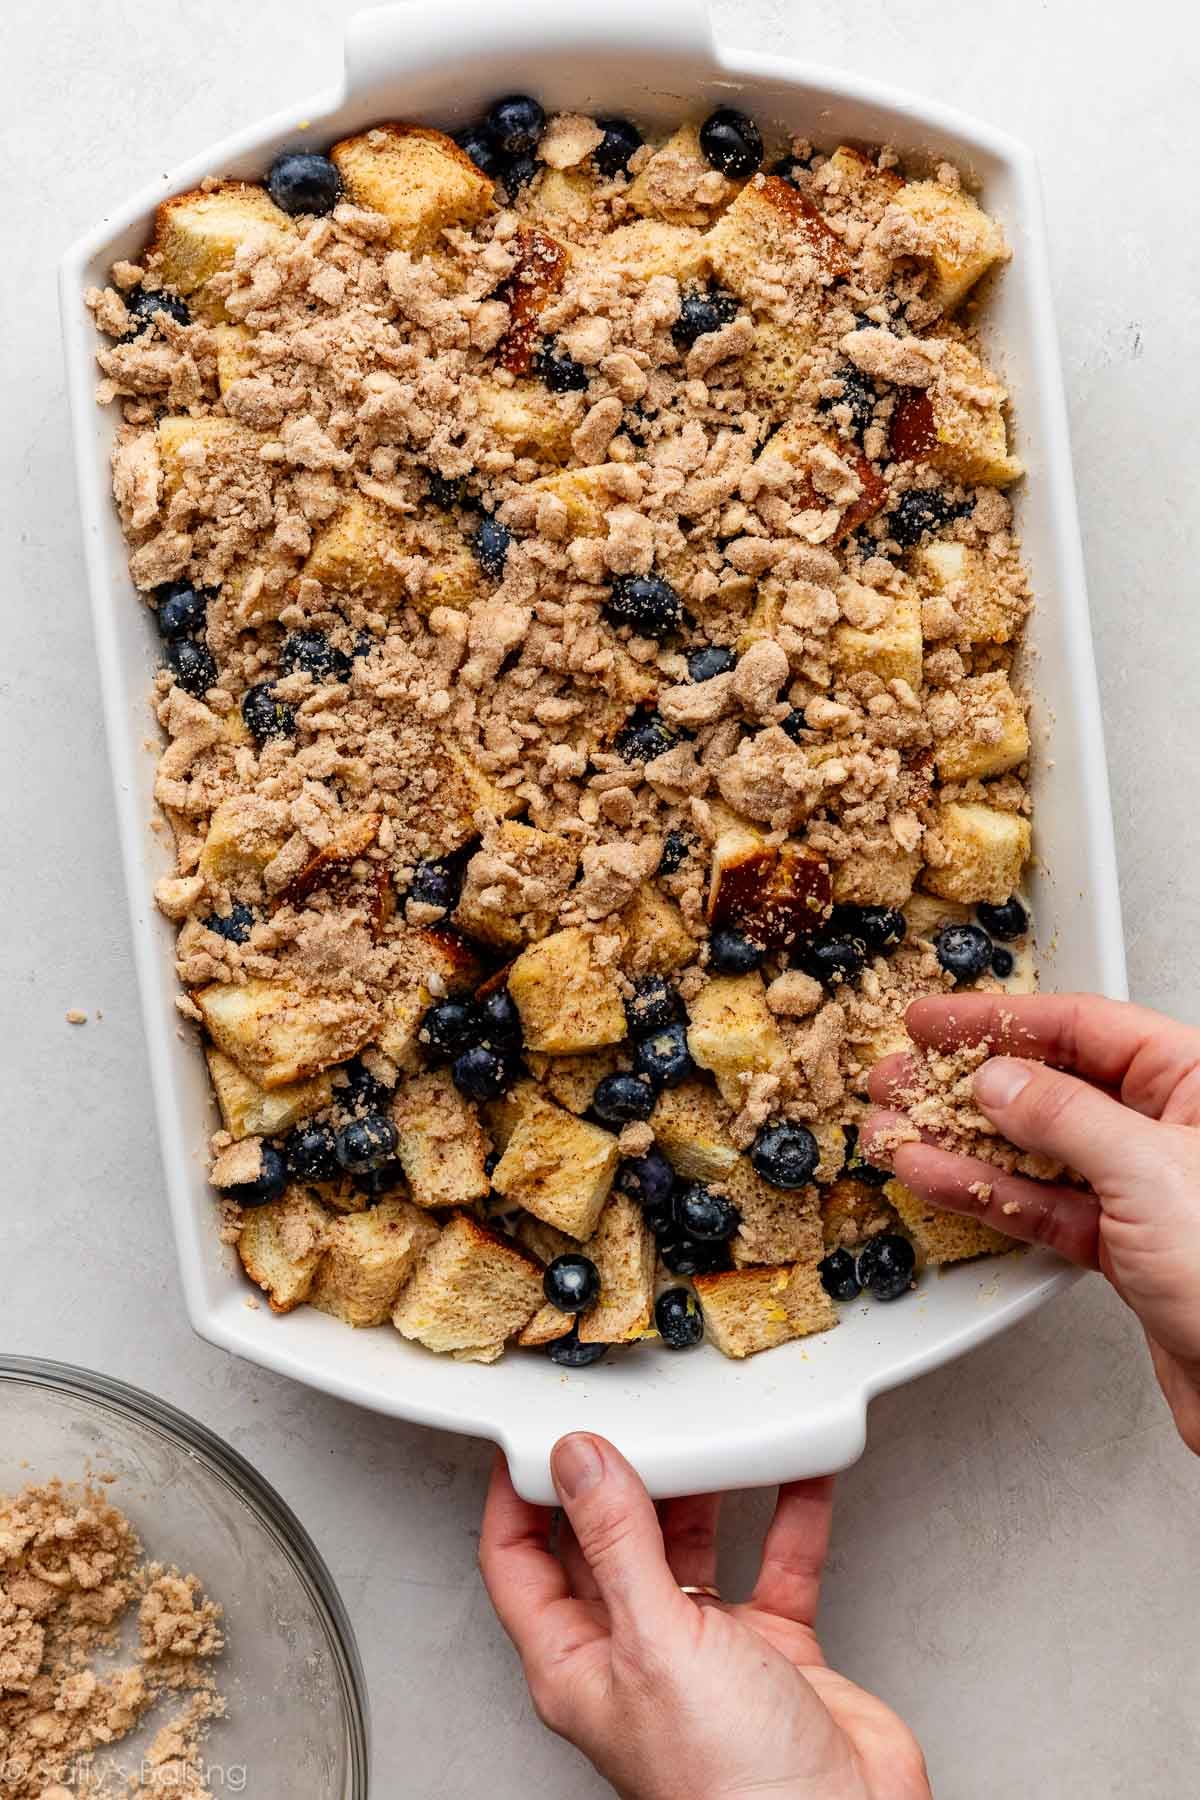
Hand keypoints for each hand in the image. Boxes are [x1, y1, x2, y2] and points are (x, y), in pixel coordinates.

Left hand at [479, 1433, 929, 1799]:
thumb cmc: (731, 1791)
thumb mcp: (658, 1645)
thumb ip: (618, 1544)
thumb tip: (577, 1462)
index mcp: (578, 1663)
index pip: (519, 1562)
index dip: (518, 1494)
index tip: (536, 1430)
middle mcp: (637, 1653)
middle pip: (609, 1539)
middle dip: (619, 1473)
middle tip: (630, 1412)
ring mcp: (707, 1651)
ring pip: (691, 1541)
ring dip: (704, 1483)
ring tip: (707, 1427)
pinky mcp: (774, 1649)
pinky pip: (777, 1558)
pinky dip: (789, 1509)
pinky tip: (795, 1465)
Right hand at [863, 992, 1199, 1452]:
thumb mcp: (1149, 1173)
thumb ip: (1065, 1119)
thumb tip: (1002, 1081)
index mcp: (1197, 1084)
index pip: (1084, 1028)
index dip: (1002, 1020)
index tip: (937, 1021)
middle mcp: (1172, 1130)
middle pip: (1051, 1084)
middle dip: (966, 1081)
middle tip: (903, 1076)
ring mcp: (1145, 1190)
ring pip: (1035, 1149)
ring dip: (959, 1138)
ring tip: (898, 1126)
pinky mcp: (1124, 1246)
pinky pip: (1040, 1204)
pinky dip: (984, 1192)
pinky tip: (935, 1175)